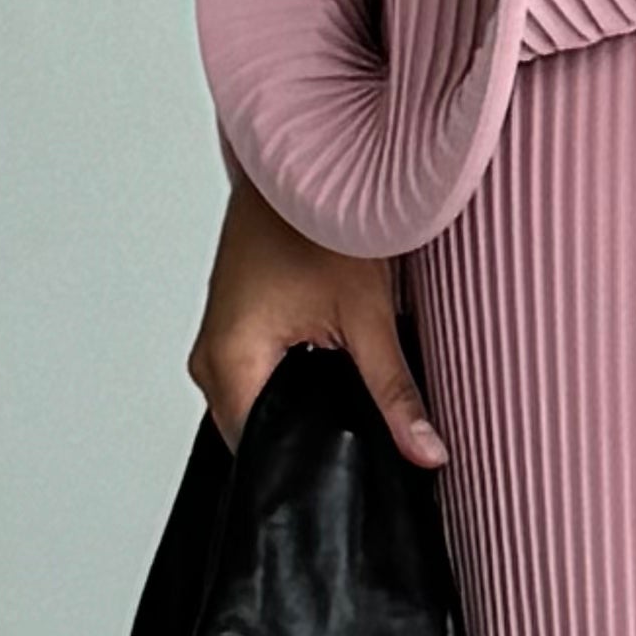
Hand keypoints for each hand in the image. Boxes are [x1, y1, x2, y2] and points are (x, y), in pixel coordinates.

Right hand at [191, 175, 448, 469]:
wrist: (297, 159)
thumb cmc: (317, 219)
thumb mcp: (367, 314)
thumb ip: (395, 392)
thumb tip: (424, 452)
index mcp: (230, 361)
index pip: (260, 454)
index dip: (309, 469)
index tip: (353, 476)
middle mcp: (210, 359)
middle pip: (257, 435)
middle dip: (309, 441)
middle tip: (362, 431)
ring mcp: (216, 343)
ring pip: (257, 408)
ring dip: (299, 410)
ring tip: (346, 392)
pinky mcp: (231, 329)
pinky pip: (255, 379)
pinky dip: (291, 383)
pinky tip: (328, 368)